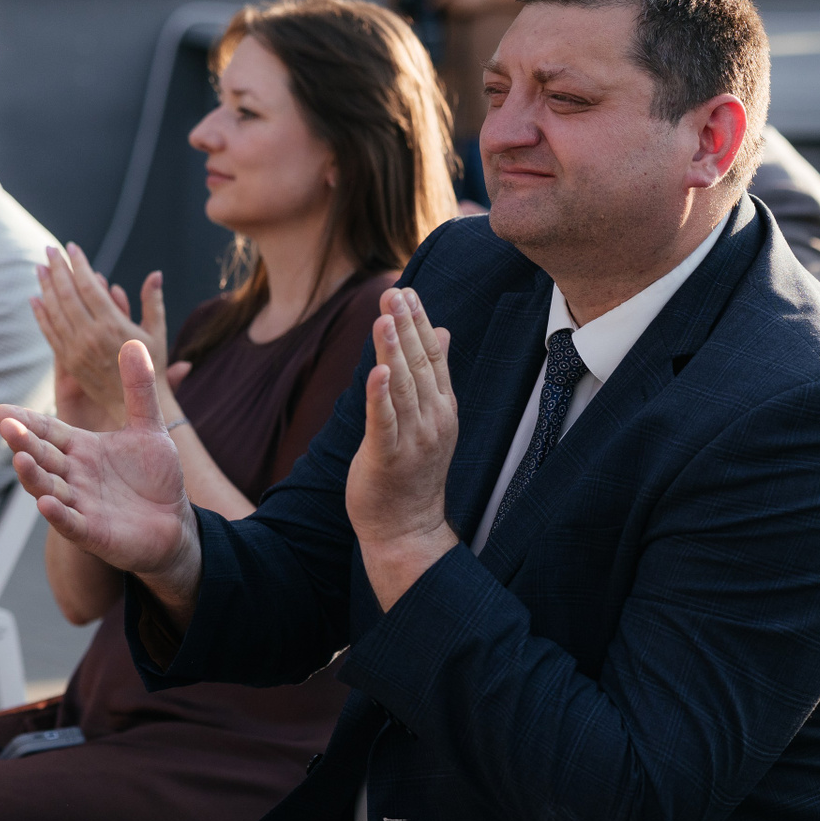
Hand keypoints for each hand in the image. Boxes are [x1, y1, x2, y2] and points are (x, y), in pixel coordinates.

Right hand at [0, 339, 201, 620]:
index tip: (1, 410)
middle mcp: (75, 475)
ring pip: (48, 488)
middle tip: (5, 426)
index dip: (26, 422)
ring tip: (20, 461)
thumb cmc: (155, 477)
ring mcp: (81, 504)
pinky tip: (46, 503)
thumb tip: (132, 341)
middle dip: (23, 443)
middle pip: (42, 457)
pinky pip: (71, 523)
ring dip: (33, 476)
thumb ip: (138, 389)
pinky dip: (59, 515)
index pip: (48, 432)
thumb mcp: (148, 427)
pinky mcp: (94, 532)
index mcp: (83, 448)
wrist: (174, 522)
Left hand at [32, 243, 173, 429]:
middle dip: (57, 269)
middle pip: (67, 295)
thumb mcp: (157, 333)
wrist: (136, 405)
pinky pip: (50, 333)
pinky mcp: (69, 362)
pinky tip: (35, 298)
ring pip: (55, 312)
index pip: (89, 286)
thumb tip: (156, 273)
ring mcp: (77, 350)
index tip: (71, 247)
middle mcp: (92, 336)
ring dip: (45, 287)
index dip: (79, 265)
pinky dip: (41, 314)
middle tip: (49, 249)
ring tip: (39, 267)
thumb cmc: (151, 366)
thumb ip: (153, 301)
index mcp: (114, 325)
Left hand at [345, 287, 459, 609]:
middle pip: (420, 365)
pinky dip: (381, 395)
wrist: (408, 530)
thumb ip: (432, 376)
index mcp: (442, 409)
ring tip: (385, 317)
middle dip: (406, 326)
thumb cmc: (412, 474)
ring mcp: (413, 440)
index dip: (420, 322)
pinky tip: (376, 371)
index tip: (408, 290)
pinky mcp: (388, 458)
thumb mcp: (429, 419)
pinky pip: (385, 422)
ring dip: (393, 350)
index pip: (434, 357)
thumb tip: (441, 331)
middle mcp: (433, 421)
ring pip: (403, 387)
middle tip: (395, 292)